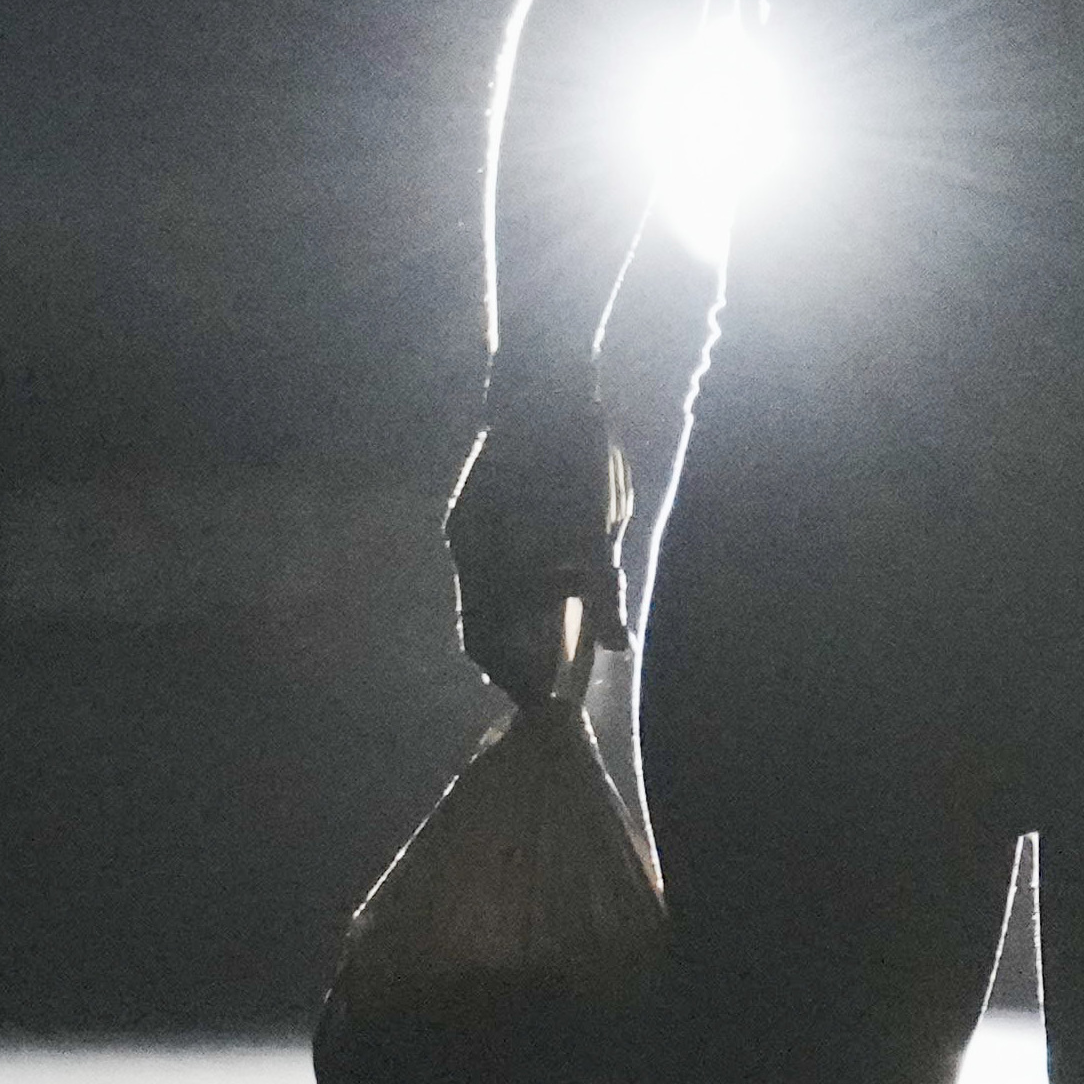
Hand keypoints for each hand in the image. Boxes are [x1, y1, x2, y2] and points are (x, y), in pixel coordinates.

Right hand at [443, 393, 626, 709]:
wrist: (541, 380)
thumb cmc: (575, 449)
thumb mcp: (599, 520)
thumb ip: (603, 586)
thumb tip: (618, 647)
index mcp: (487, 558)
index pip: (487, 645)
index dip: (514, 679)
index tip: (543, 702)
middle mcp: (465, 549)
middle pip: (479, 629)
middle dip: (511, 659)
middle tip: (548, 681)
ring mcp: (465, 530)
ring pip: (481, 599)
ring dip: (512, 624)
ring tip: (551, 636)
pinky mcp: (472, 512)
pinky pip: (485, 568)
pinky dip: (509, 590)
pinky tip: (542, 588)